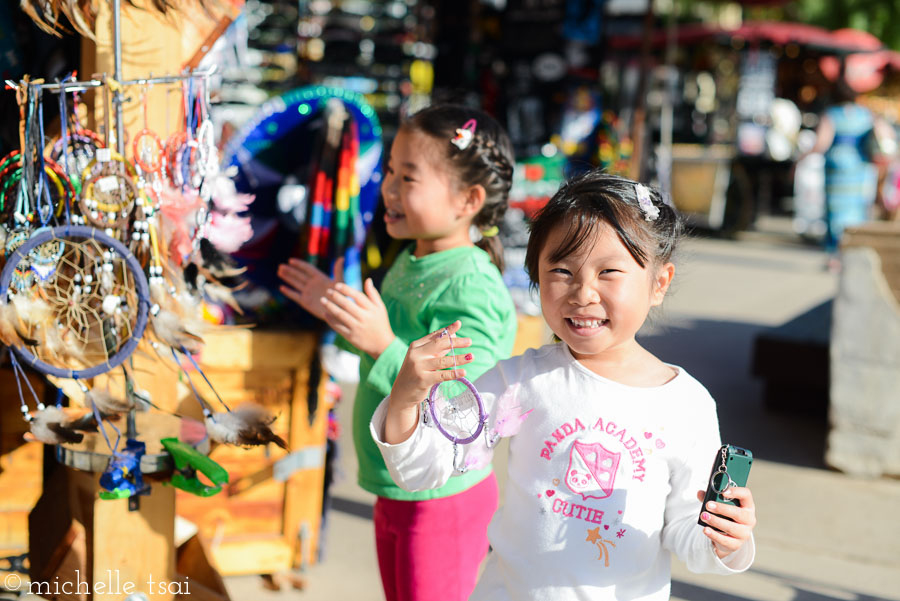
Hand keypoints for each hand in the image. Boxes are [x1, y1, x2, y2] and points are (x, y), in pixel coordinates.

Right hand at [277, 257, 342, 319]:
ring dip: (287, 278)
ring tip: (279, 271)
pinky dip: (288, 292)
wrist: (338, 312)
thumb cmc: (341, 296)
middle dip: (290, 270)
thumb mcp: (340, 282)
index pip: (307, 269)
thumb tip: (342, 258)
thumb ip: (338, 270)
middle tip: (281, 266)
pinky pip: (295, 296)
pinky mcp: (305, 302)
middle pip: (299, 275)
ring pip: (295, 283)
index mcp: (320, 278)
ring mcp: (308, 293)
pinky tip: (282, 288)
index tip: (290, 260)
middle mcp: (312, 284)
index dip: (299, 264)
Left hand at [321, 278, 394, 357]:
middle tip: (327, 291)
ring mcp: (357, 328)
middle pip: (347, 305)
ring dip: (330, 307)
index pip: (357, 296)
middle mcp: (364, 318)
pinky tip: (325, 314)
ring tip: (322, 300)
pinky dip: (330, 320)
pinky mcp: (351, 337)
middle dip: (335, 296)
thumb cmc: (381, 323)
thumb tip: (368, 280)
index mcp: (371, 309)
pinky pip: (338, 327)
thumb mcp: (381, 308)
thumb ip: (373, 294)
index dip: (346, 289)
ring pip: (340, 315)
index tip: (336, 285)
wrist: (382, 345)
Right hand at [384, 321, 473, 443]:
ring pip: (443, 361)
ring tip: (471, 356)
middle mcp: (416, 354)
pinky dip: (454, 373)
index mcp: (416, 346)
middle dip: (456, 342)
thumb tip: (455, 335)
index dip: (448, 330)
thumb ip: (438, 347)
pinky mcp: (422, 380)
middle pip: (439, 345)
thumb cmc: (416, 372)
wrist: (402, 393)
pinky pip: (442, 375)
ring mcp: (418, 367)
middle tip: (469, 341)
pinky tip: (463, 372)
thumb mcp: (424, 358)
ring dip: (459, 358)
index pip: (435, 336)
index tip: (459, 324)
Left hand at [697, 487, 756, 558]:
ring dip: (716, 521)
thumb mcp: (721, 505)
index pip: (746, 495)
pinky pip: (725, 540)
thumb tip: (700, 493)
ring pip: (731, 528)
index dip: (736, 492)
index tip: (723, 492)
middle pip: (738, 513)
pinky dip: (714, 535)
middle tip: (708, 505)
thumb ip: (711, 498)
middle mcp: (749, 520)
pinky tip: (706, 530)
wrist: (728, 537)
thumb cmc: (725, 516)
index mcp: (747, 506)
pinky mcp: (736, 544)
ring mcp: (744, 533)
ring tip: (704, 516)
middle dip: (722, 509)